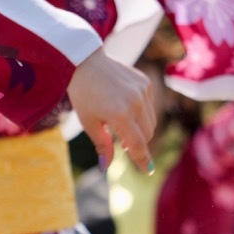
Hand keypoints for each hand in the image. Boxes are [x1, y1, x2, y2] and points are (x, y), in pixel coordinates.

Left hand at [67, 49, 155, 171]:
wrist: (85, 61)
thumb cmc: (83, 94)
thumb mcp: (88, 122)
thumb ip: (101, 145)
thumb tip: (105, 167)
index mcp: (119, 115)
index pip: (138, 144)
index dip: (143, 159)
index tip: (147, 171)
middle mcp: (135, 103)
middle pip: (147, 134)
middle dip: (138, 143)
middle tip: (122, 145)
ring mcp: (143, 91)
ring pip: (150, 120)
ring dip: (140, 128)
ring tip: (120, 125)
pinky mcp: (145, 82)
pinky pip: (149, 105)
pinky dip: (140, 112)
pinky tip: (123, 106)